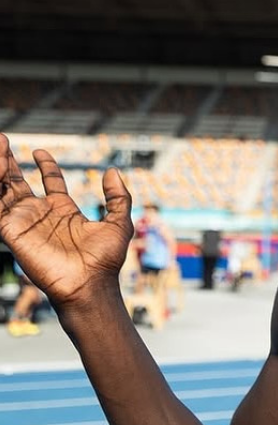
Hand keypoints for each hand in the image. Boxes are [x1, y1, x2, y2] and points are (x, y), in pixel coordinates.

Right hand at [0, 133, 133, 306]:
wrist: (89, 284)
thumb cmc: (105, 260)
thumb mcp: (118, 223)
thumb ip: (118, 197)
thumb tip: (113, 171)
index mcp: (64, 211)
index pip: (50, 182)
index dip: (45, 166)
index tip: (39, 151)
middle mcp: (41, 215)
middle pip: (20, 182)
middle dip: (10, 161)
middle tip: (3, 140)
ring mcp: (25, 222)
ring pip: (4, 189)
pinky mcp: (12, 232)